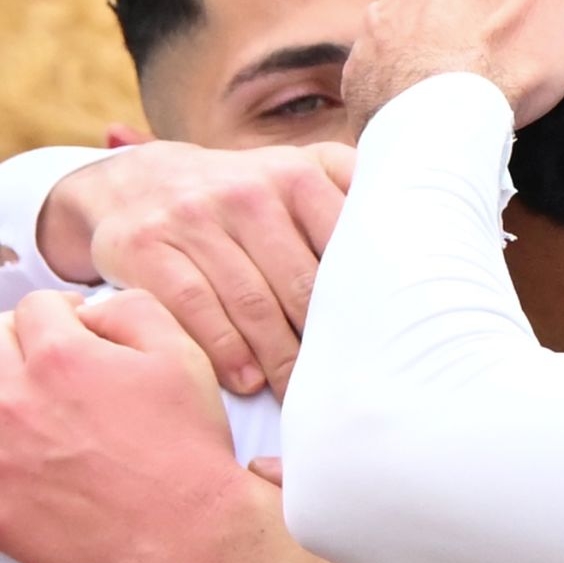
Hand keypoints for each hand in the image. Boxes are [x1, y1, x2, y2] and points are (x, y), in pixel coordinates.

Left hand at [0, 290, 243, 562]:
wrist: (183, 533)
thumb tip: (95, 311)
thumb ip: (133, 311)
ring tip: (39, 405)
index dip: (64, 313)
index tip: (77, 329)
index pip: (35, 308)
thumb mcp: (182, 357)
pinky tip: (29, 451)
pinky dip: (6, 448)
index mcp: (61, 357)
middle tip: (53, 362)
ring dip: (10, 391)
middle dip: (23, 343)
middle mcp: (15, 400)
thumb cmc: (185, 451)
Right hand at [39, 141, 354, 394]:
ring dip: (279, 357)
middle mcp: (247, 192)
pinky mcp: (147, 246)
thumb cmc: (243, 192)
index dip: (365, 294)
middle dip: (326, 340)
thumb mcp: (298, 169)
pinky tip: (247, 381)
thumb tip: (426, 226)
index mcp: (296, 175)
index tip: (384, 336)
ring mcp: (194, 218)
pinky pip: (194, 307)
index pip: (344, 242)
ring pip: (250, 302)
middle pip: (300, 283)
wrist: (137, 182)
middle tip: (347, 383)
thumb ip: (354, 187)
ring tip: (299, 393)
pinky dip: (225, 351)